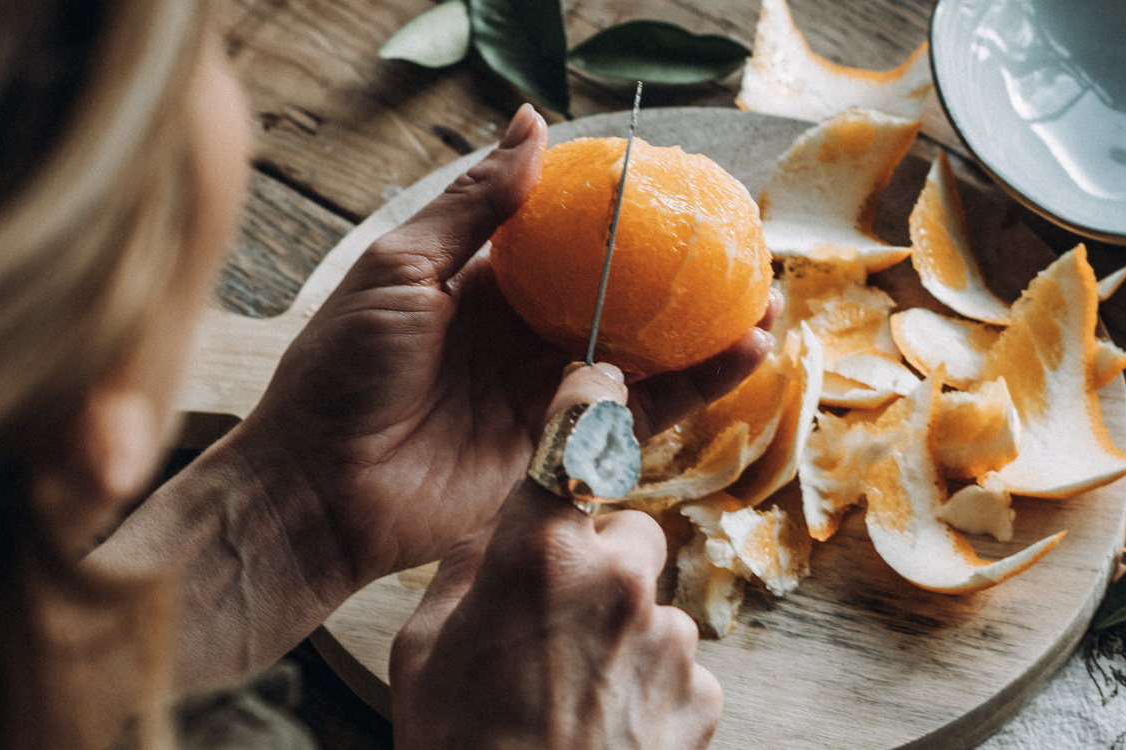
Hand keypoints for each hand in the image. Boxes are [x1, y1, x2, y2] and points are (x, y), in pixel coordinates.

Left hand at [234, 103, 775, 585]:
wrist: (318, 490)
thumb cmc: (338, 373)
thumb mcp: (400, 268)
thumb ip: (475, 205)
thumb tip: (534, 124)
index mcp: (485, 284)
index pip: (568, 239)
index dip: (620, 216)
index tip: (676, 185)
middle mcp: (526, 334)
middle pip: (622, 296)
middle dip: (681, 274)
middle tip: (741, 245)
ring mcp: (549, 392)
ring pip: (646, 355)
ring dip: (707, 331)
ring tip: (766, 300)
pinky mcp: (565, 448)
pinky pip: (641, 415)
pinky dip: (696, 388)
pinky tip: (742, 357)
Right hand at [389, 365, 722, 749]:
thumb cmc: (460, 745)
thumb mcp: (423, 647)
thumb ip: (470, 571)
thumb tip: (499, 534)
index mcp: (538, 554)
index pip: (574, 437)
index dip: (587, 397)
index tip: (600, 372)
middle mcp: (618, 580)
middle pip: (621, 530)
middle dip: (594, 559)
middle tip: (548, 616)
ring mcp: (669, 639)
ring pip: (651, 600)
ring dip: (620, 626)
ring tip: (567, 686)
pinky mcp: (702, 693)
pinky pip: (676, 660)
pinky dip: (647, 680)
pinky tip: (602, 716)